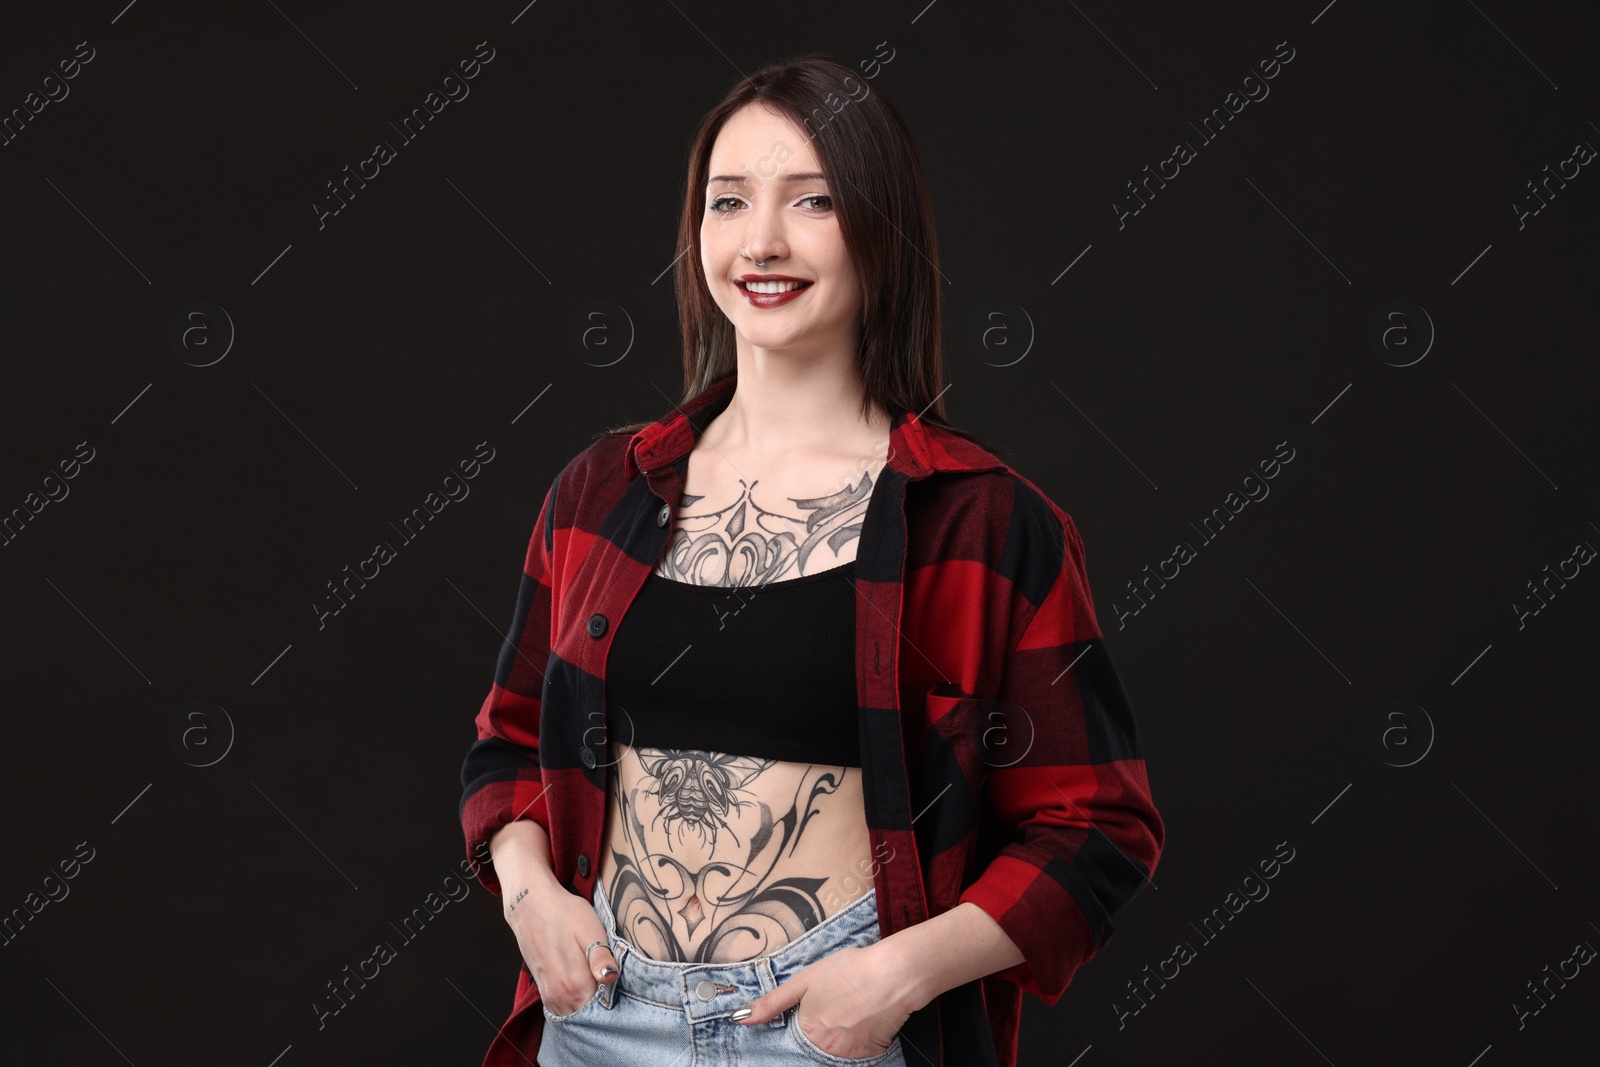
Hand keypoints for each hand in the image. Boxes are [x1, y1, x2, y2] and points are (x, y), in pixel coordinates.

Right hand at [503, 882, 619, 1015]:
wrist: (531, 904)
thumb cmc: (565, 914)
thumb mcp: (591, 929)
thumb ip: (601, 957)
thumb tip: (611, 977)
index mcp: (575, 983)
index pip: (602, 1010)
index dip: (614, 1001)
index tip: (619, 987)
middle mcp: (560, 995)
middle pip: (588, 1016)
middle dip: (601, 1007)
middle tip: (609, 982)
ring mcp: (549, 995)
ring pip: (574, 1015)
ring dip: (586, 1006)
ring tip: (596, 982)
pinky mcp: (542, 990)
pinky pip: (562, 1009)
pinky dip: (574, 1003)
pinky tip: (582, 985)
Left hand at [734, 942, 912, 1059]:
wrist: (893, 974)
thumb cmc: (848, 971)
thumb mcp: (804, 980)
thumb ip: (772, 1003)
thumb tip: (740, 1019)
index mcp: (806, 1032)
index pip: (793, 1041)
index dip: (801, 1027)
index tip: (813, 1013)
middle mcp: (826, 1050)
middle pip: (815, 1047)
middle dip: (819, 1031)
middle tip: (835, 1007)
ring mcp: (849, 1054)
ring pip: (835, 1050)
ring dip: (837, 1035)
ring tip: (849, 1009)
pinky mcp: (871, 1053)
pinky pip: (856, 1052)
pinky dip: (857, 1038)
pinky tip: (862, 1017)